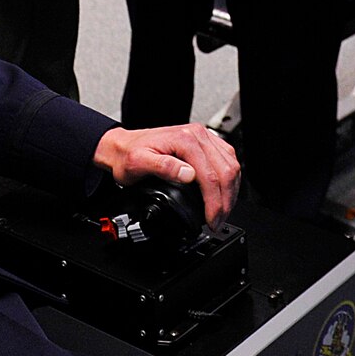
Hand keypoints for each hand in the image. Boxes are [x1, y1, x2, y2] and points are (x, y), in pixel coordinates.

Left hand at [94, 123, 240, 227]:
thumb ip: (164, 167)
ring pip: (231, 165)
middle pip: (226, 170)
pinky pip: (227, 159)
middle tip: (218, 221)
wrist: (122, 146)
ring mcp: (203, 138)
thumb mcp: (139, 163)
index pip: (210, 174)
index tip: (211, 219)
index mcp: (185, 140)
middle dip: (225, 201)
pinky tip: (223, 192)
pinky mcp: (205, 143)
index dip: (214, 202)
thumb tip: (188, 175)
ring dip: (230, 191)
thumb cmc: (129, 155)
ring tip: (222, 211)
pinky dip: (229, 179)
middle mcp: (197, 135)